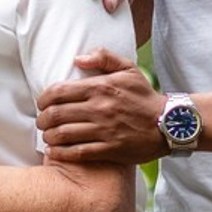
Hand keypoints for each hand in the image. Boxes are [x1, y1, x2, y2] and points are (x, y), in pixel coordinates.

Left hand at [35, 50, 165, 163]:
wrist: (169, 124)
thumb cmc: (145, 97)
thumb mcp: (129, 69)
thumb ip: (103, 58)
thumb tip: (78, 58)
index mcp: (100, 87)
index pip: (58, 92)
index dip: (43, 99)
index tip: (42, 104)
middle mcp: (99, 108)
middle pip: (56, 114)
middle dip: (42, 120)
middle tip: (42, 122)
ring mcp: (104, 130)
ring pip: (63, 134)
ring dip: (49, 136)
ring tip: (48, 136)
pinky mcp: (109, 150)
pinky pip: (77, 152)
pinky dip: (60, 153)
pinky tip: (54, 151)